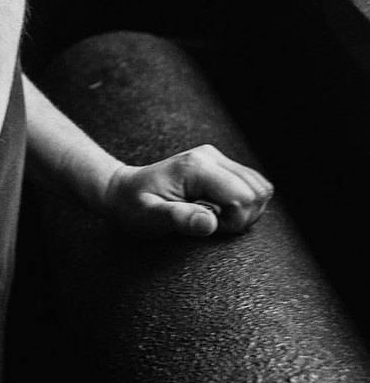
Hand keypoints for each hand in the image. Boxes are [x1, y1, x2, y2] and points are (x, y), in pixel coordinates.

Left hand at [102, 143, 273, 238]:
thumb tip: (209, 224)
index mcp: (196, 167)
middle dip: (242, 216)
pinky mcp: (220, 165)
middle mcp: (210, 156)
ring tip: (213, 216)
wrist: (124, 191)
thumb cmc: (135, 206)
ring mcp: (216, 158)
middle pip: (257, 190)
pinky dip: (243, 204)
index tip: (210, 226)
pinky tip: (217, 210)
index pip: (243, 196)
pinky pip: (251, 186)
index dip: (234, 221)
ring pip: (259, 187)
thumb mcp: (150, 217)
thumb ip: (179, 219)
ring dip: (244, 210)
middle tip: (211, 223)